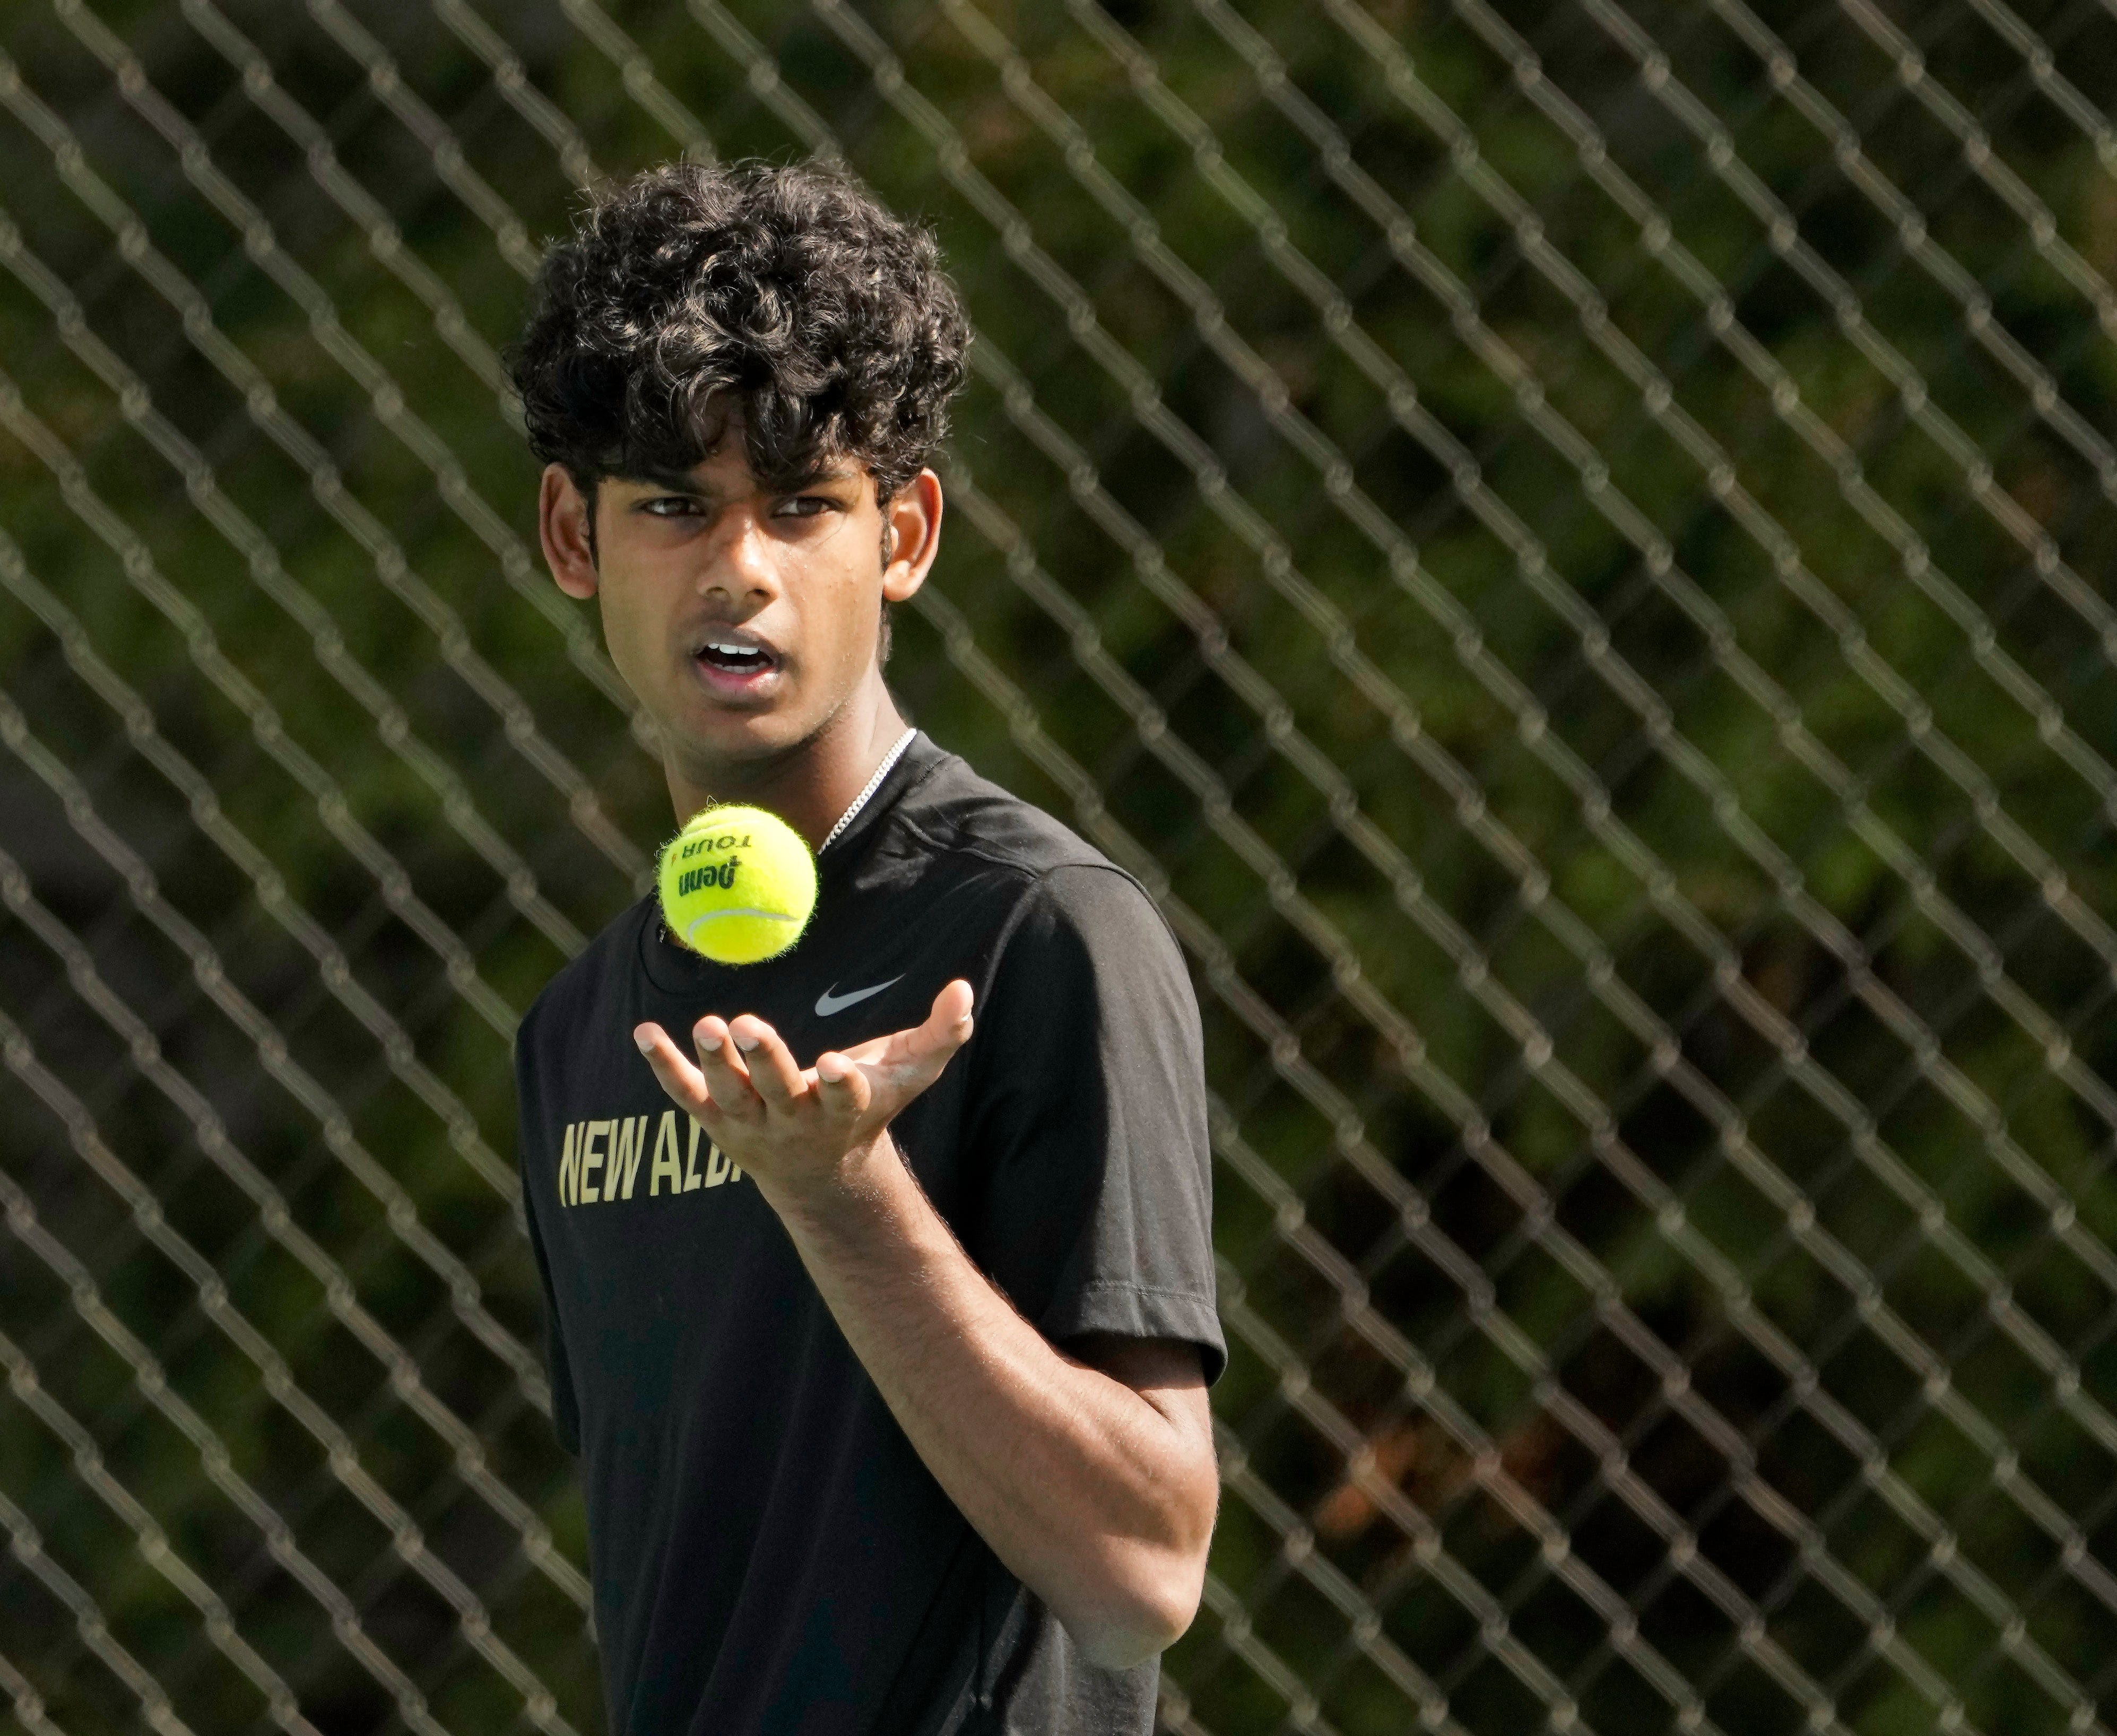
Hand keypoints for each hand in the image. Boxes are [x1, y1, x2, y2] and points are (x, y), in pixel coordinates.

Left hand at [632, 981, 974, 1212]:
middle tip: (747, 1024)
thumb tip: (965, 989)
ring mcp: (751, 1122)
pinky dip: (664, 1066)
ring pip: (730, 1093)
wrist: (821, 1178)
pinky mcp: (716, 1120)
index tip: (833, 1063)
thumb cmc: (868, 1110)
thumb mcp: (909, 1076)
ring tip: (705, 1023)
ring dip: (714, 1061)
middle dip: (764, 1060)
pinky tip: (643, 1032)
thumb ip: (942, 1034)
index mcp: (844, 1108)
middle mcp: (795, 1119)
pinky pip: (686, 1094)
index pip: (844, 1096)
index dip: (840, 1082)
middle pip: (778, 1091)